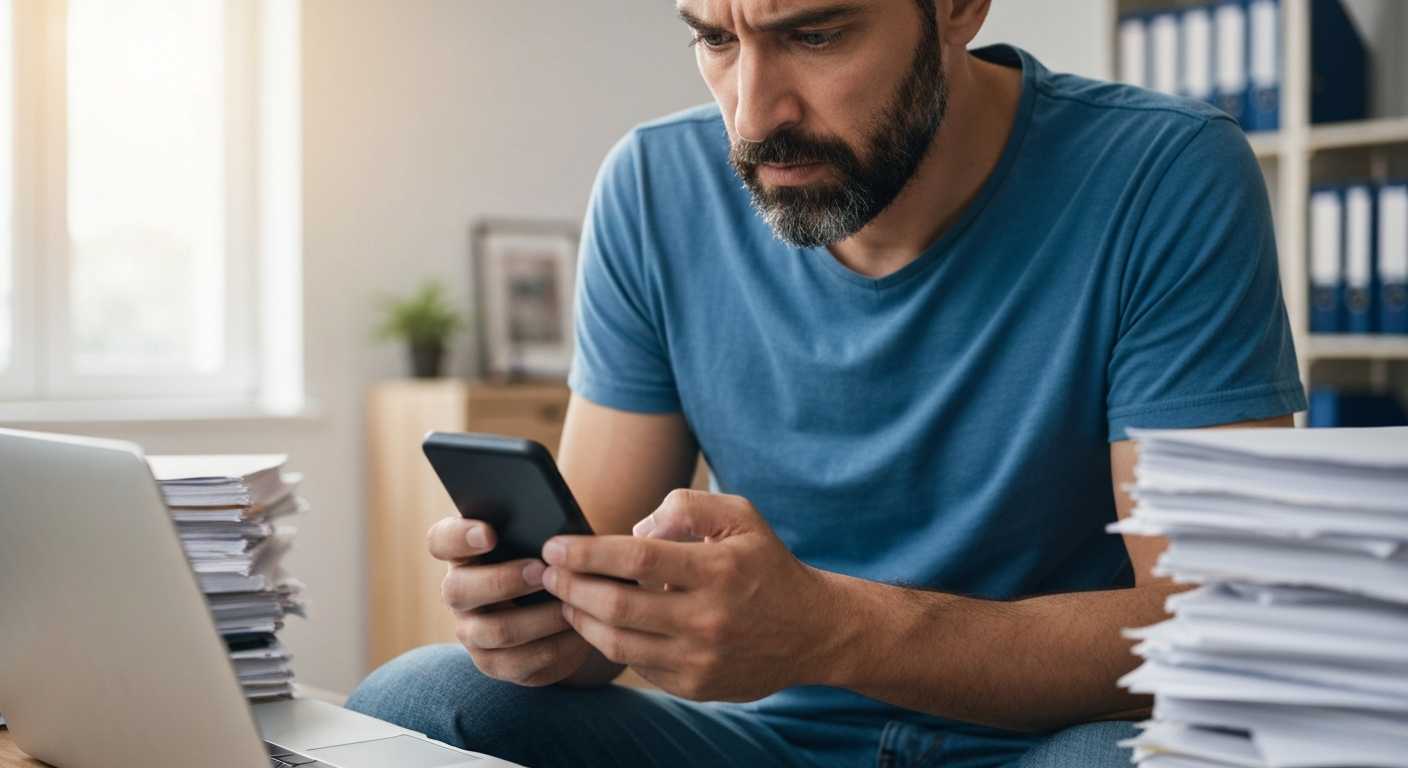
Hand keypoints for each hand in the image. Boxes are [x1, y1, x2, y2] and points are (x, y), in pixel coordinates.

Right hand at [427, 516, 596, 685]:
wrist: (559, 610)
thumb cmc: (548, 563)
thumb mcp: (540, 544)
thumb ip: (538, 532)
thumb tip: (558, 534)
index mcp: (464, 554)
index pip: (441, 541)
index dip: (459, 537)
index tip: (490, 533)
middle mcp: (459, 594)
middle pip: (457, 590)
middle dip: (503, 580)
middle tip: (542, 571)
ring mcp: (472, 632)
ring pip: (494, 630)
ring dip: (538, 618)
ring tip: (570, 606)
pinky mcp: (494, 663)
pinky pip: (519, 661)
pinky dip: (554, 646)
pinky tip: (579, 633)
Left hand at [539, 490, 847, 701]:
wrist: (812, 631)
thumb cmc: (766, 565)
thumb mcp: (741, 516)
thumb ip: (686, 507)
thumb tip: (635, 531)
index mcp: (718, 570)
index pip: (634, 558)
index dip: (585, 551)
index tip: (555, 544)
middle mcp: (708, 619)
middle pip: (615, 605)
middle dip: (568, 585)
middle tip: (545, 571)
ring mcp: (700, 659)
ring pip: (617, 643)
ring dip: (579, 618)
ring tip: (564, 597)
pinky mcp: (695, 687)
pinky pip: (637, 665)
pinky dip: (609, 643)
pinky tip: (597, 623)